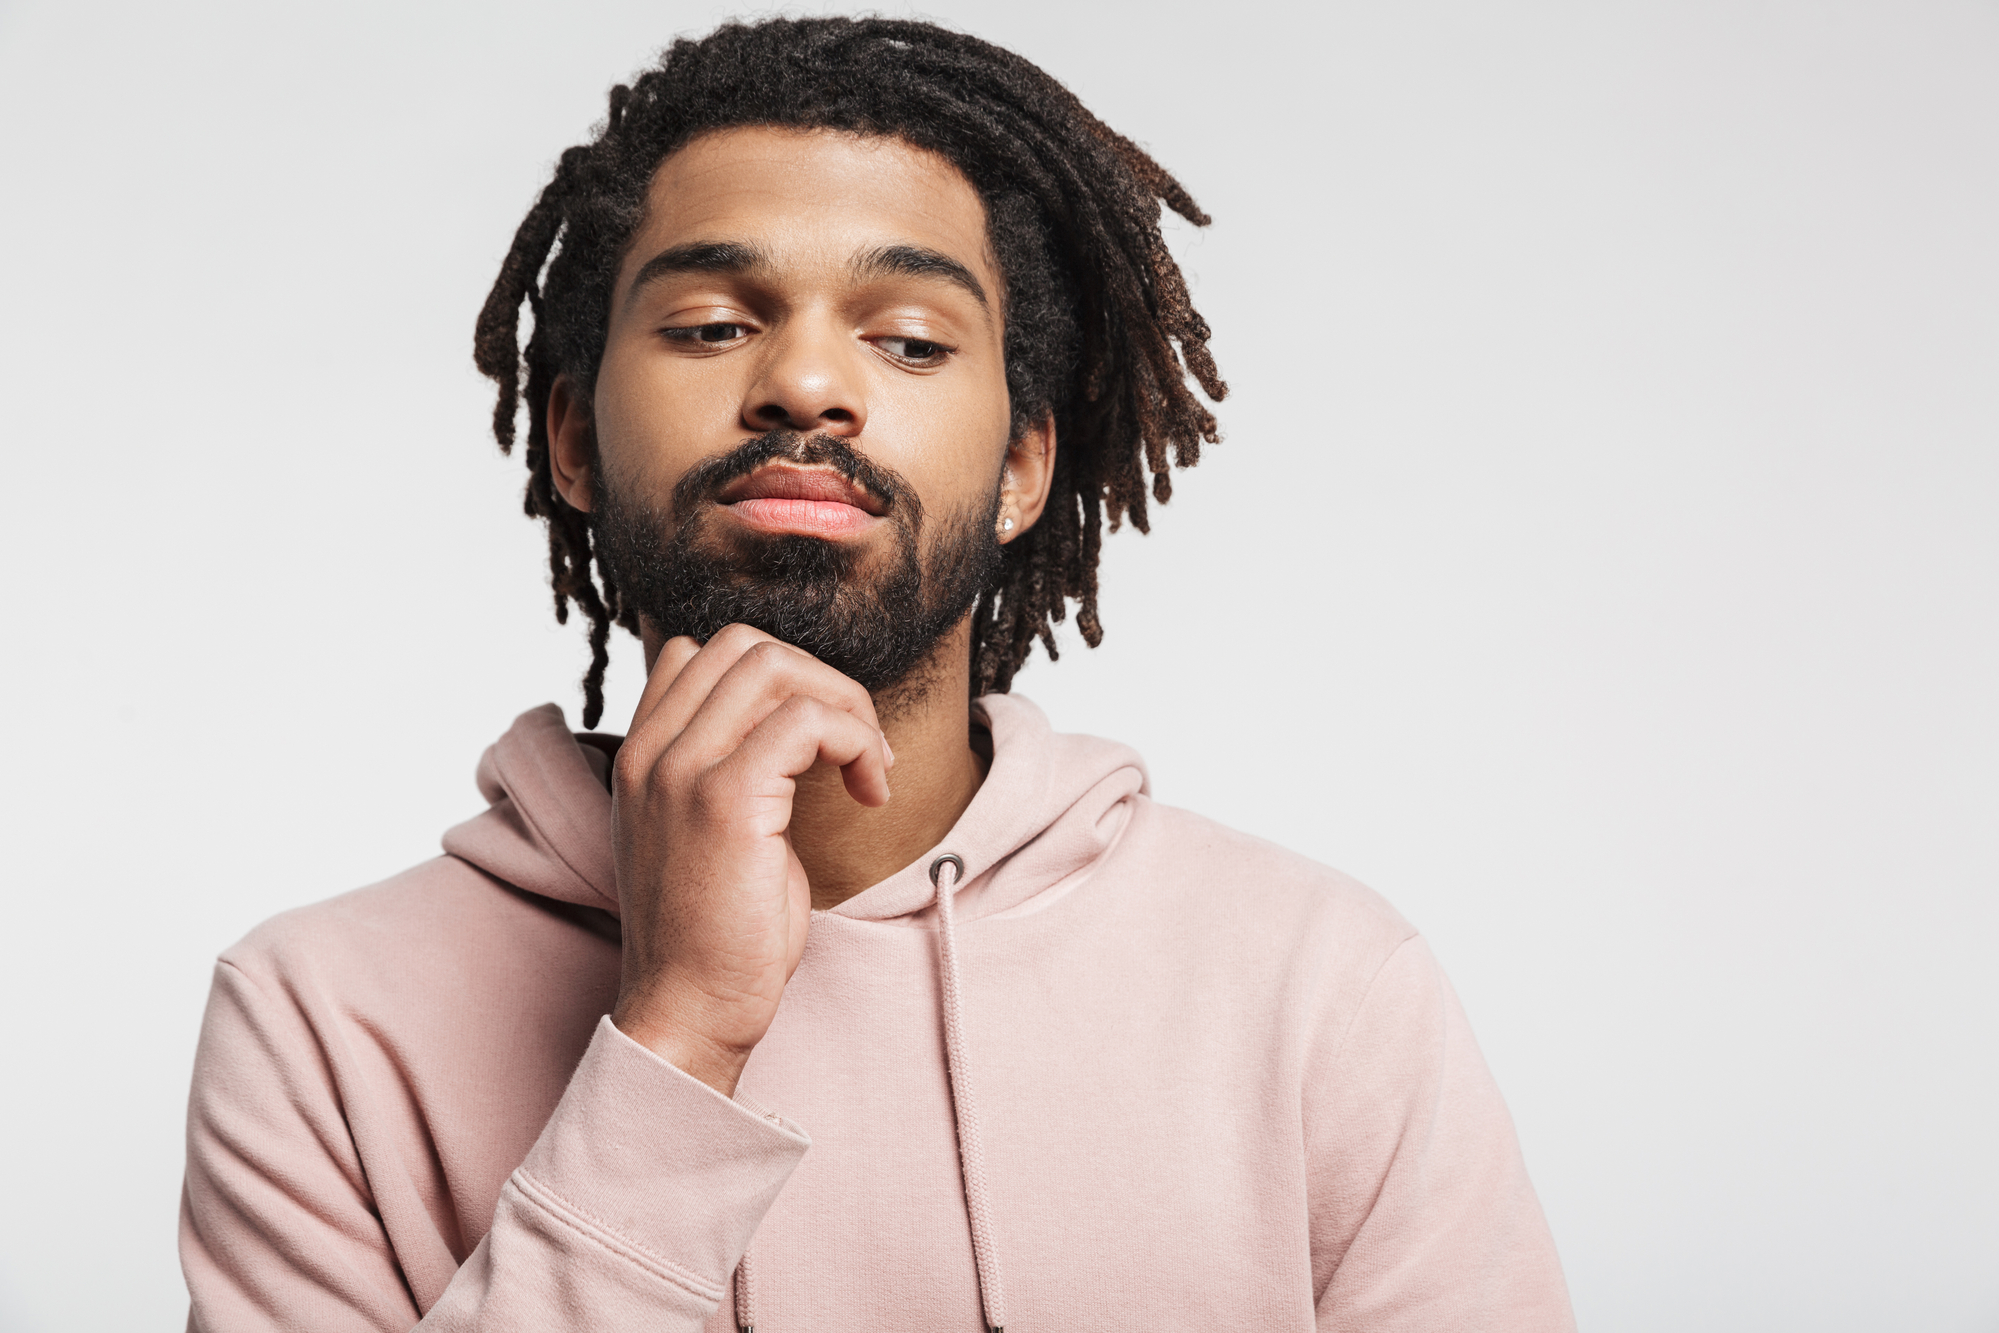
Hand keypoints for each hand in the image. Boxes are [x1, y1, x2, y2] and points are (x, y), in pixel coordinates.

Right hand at [607, 624, 891, 1096]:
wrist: (689, 1013)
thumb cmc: (716, 937)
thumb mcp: (706, 834)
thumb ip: (728, 771)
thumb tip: (798, 725)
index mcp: (640, 757)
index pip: (699, 653)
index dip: (776, 678)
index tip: (817, 741)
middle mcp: (650, 753)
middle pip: (745, 646)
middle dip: (821, 682)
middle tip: (859, 749)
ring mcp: (681, 772)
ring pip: (776, 668)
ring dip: (846, 706)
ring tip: (869, 768)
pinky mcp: (725, 800)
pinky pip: (807, 721)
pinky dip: (856, 742)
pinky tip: (870, 793)